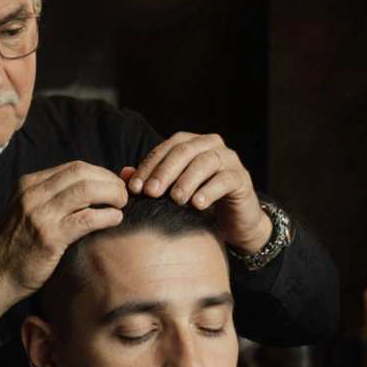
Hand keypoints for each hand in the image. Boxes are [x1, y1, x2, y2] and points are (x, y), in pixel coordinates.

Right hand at [0, 161, 128, 327]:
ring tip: (122, 205)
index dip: (101, 173)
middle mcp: (33, 194)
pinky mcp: (49, 237)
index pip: (74, 167)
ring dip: (112, 194)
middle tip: (124, 194)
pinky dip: (106, 216)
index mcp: (29, 184)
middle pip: (82, 173)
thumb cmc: (18, 247)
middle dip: (110, 181)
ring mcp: (40, 214)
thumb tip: (93, 187)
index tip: (115, 185)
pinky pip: (86, 218)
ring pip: (86, 190)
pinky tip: (115, 220)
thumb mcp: (28, 212)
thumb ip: (53, 198)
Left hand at [124, 132, 271, 254]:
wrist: (234, 223)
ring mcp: (229, 159)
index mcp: (191, 143)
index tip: (134, 189)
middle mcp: (210, 145)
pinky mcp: (242, 178)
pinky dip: (210, 191)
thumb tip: (124, 174)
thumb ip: (152, 181)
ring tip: (175, 199)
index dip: (148, 167)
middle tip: (151, 193)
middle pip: (183, 151)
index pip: (166, 149)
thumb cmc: (199, 204)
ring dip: (186, 180)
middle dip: (164, 172)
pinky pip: (225, 180)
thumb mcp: (173, 192)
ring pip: (205, 162)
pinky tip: (197, 205)